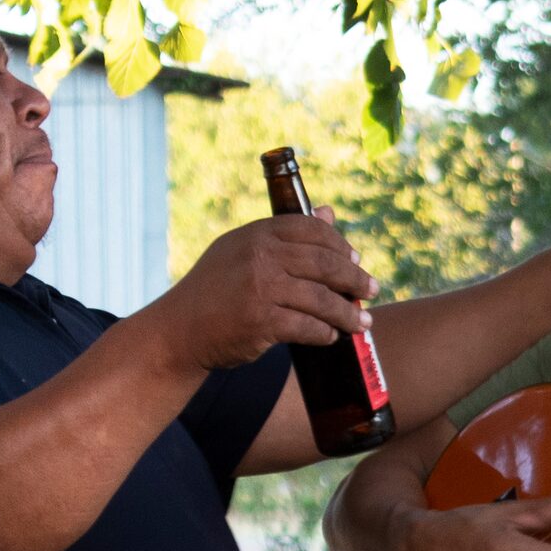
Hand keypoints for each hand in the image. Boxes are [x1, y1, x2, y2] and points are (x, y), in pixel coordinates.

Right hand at [151, 213, 379, 370]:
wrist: (178, 330)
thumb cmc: (215, 291)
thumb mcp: (243, 252)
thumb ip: (285, 235)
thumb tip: (330, 213)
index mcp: (257, 233)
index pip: (312, 230)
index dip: (340, 245)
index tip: (356, 259)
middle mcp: (260, 255)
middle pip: (325, 263)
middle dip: (355, 278)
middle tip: (372, 290)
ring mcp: (261, 288)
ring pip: (322, 298)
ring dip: (348, 312)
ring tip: (363, 322)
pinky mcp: (261, 321)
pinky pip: (308, 327)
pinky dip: (325, 333)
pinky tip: (331, 336)